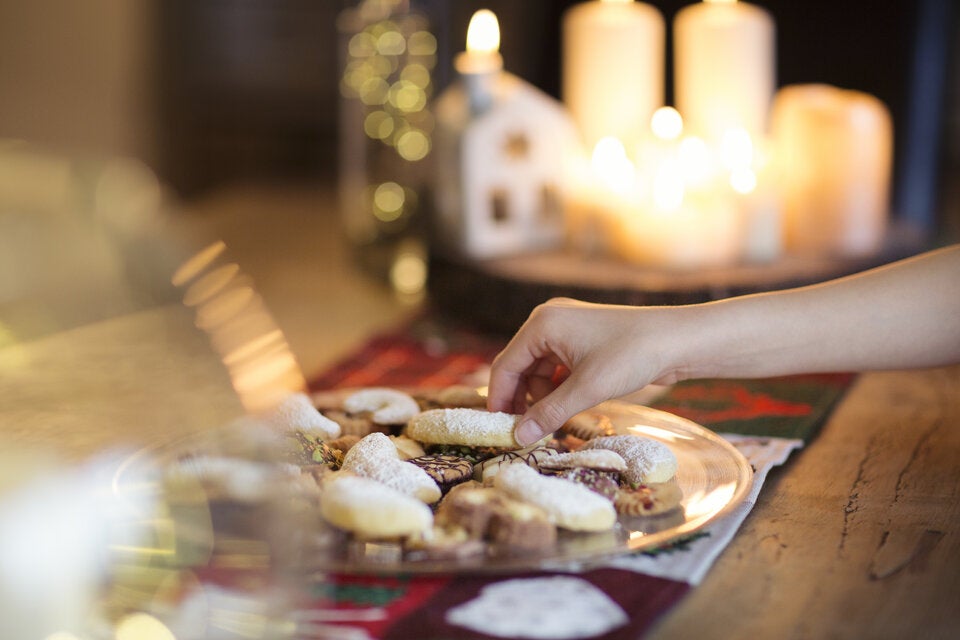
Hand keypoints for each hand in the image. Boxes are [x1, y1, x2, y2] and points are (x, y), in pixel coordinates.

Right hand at [486, 298, 679, 445]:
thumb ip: (549, 413)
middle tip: (525, 432)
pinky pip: (558, 368)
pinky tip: (569, 407)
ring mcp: (567, 329)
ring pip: (539, 370)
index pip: (506, 365)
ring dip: (543, 397)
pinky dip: (559, 389)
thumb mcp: (587, 388)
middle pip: (520, 367)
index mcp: (542, 324)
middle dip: (522, 399)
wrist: (678, 340)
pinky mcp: (583, 341)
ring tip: (555, 421)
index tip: (499, 429)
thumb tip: (519, 437)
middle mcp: (549, 321)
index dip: (499, 399)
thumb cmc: (632, 355)